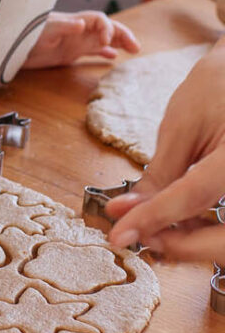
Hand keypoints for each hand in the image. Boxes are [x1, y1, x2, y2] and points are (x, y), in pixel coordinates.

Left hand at [22, 10, 139, 68]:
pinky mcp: (70, 52)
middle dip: (122, 34)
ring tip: (134, 50)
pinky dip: (104, 53)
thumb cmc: (24, 36)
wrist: (10, 48)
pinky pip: (91, 51)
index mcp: (73, 22)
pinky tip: (113, 58)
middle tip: (136, 48)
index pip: (98, 19)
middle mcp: (77, 30)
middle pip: (106, 28)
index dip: (107, 28)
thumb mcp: (43, 32)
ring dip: (118, 42)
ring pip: (103, 39)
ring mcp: (75, 41)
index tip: (107, 42)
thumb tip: (82, 24)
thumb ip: (63, 27)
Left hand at [106, 40, 224, 261]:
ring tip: (150, 227)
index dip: (152, 218)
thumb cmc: (216, 88)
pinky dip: (204, 230)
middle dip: (179, 245)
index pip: (193, 197)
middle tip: (138, 235)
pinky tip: (175, 222)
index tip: (119, 234)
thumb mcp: (181, 128)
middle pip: (224, 240)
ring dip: (191, 241)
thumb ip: (158, 175)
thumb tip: (123, 212)